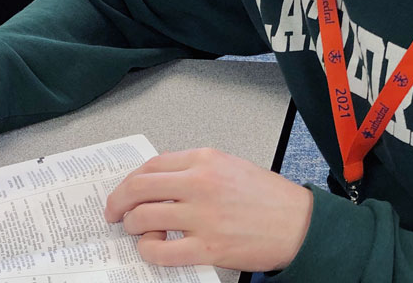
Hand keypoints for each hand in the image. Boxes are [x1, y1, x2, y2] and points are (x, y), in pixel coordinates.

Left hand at [104, 148, 312, 272]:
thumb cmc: (270, 198)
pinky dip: (148, 251)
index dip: (130, 180)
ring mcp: (202, 216)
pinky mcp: (207, 247)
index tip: (124, 191)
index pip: (152, 165)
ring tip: (138, 232)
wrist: (299, 224)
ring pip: (143, 218)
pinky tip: (153, 248)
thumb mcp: (231, 167)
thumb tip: (160, 183)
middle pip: (139, 188)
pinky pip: (160, 251)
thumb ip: (196, 171)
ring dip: (132, 226)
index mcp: (206, 160)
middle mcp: (200, 184)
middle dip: (118, 202)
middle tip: (113, 213)